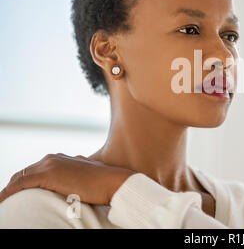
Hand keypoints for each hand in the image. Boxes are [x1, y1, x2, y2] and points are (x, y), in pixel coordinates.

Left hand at [0, 153, 135, 205]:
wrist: (113, 182)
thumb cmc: (104, 184)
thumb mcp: (86, 180)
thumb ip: (75, 180)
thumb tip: (73, 191)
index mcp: (61, 159)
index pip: (35, 170)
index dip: (24, 183)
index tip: (19, 196)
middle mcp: (53, 158)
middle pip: (24, 173)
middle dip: (13, 187)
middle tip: (7, 201)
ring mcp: (50, 164)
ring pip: (20, 178)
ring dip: (9, 191)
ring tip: (3, 204)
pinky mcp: (48, 174)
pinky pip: (20, 184)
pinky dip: (8, 193)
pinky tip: (2, 202)